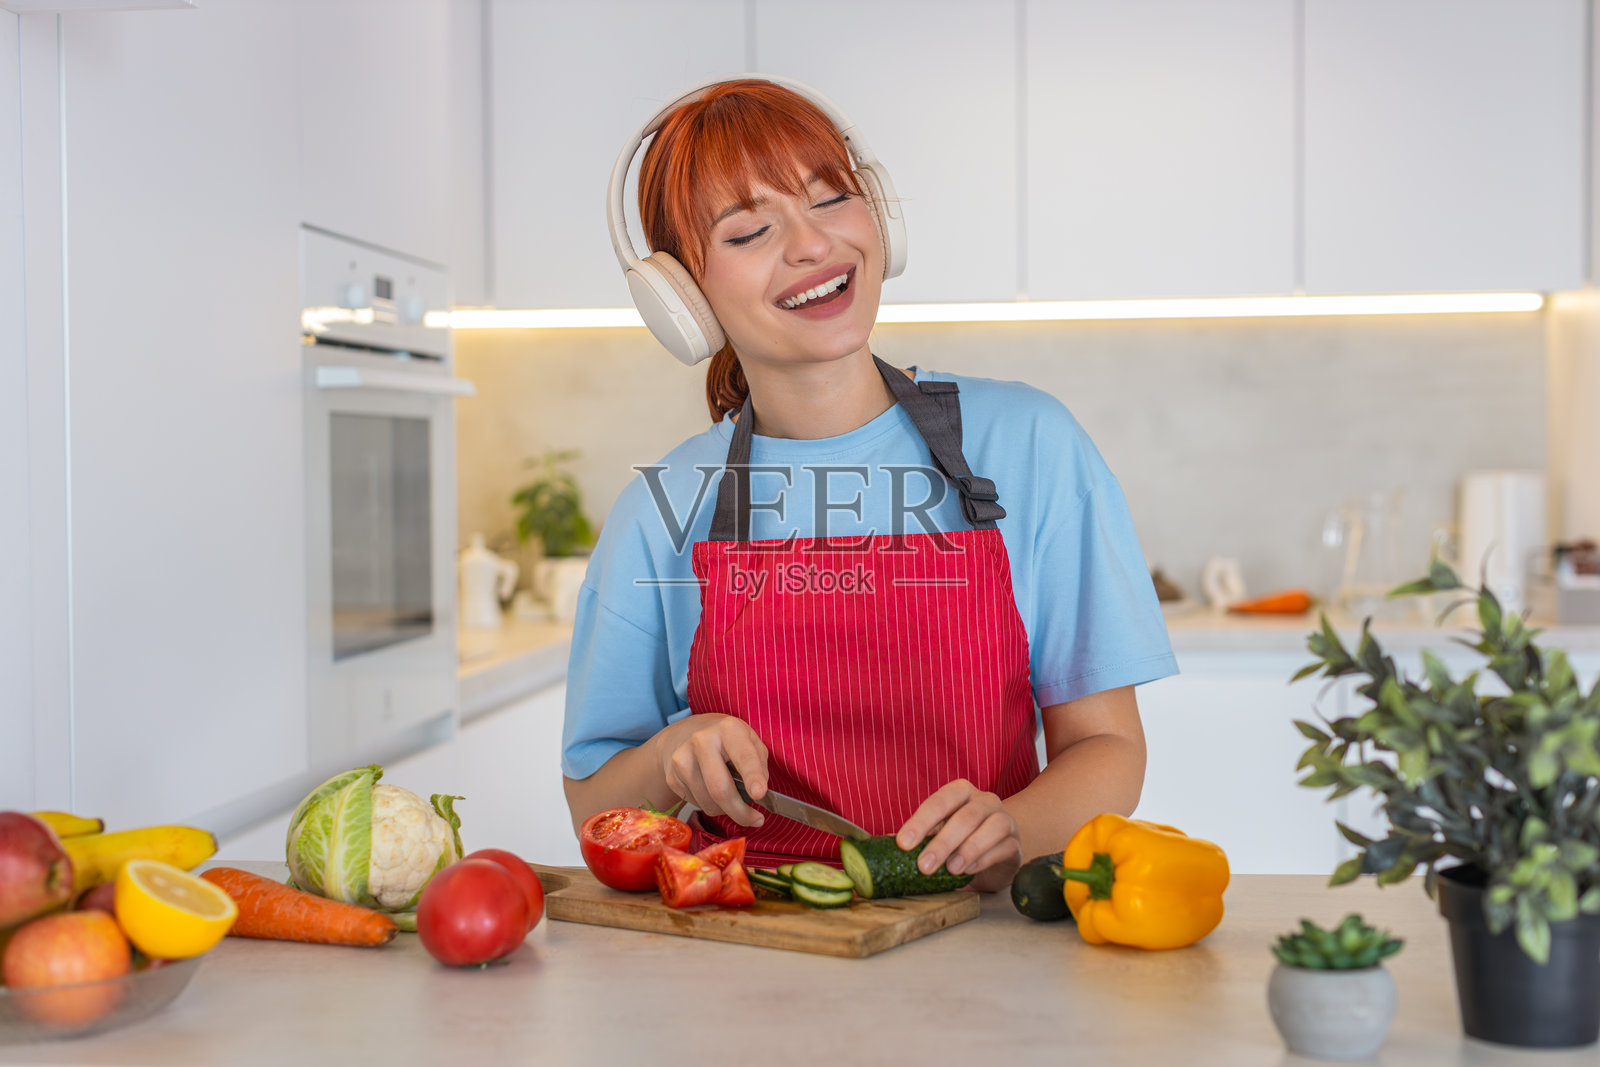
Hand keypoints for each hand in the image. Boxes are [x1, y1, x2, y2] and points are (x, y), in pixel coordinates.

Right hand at [655, 714, 769, 826]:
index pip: (743, 757)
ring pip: (709, 803)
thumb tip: (757, 794)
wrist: (683, 735)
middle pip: (720, 788)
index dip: (752, 777)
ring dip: (726, 810)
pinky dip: (711, 805)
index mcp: (728, 729)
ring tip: (731, 798)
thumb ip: (759, 764)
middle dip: (740, 812)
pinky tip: (711, 791)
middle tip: (755, 820)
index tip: (759, 794)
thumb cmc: (725, 741)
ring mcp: (683, 759)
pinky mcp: (672, 777)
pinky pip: (698, 805)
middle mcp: (702, 741)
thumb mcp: (749, 741)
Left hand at [896, 779, 1021, 892]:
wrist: (996, 851)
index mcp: (961, 792)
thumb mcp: (939, 833)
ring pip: (989, 828)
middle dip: (941, 842)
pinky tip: (969, 871)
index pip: (939, 801)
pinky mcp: (1015, 842)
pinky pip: (1003, 847)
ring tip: (950, 870)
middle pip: (965, 817)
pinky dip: (984, 859)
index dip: (920, 822)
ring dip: (967, 850)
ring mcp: (1004, 819)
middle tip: (923, 866)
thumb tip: (884, 844)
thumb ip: (920, 836)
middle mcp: (984, 801)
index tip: (903, 844)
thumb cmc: (961, 839)